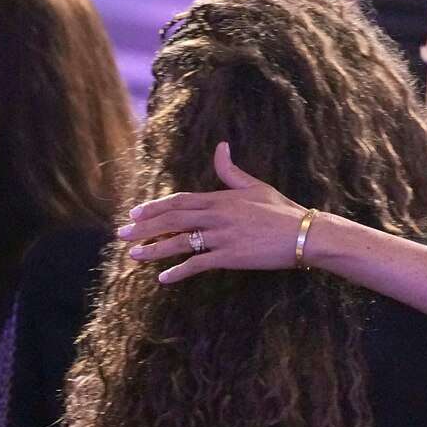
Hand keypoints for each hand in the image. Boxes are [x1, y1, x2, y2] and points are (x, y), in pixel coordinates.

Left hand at [118, 142, 308, 282]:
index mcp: (220, 198)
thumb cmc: (283, 210)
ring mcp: (222, 236)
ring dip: (154, 250)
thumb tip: (220, 147)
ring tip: (134, 257)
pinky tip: (164, 279)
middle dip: (144, 228)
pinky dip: (179, 272)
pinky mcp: (230, 256)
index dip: (154, 207)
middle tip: (121, 236)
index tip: (134, 214)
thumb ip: (231, 171)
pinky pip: (198, 264)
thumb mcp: (256, 186)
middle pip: (171, 220)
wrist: (305, 233)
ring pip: (179, 242)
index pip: (179, 201)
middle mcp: (217, 216)